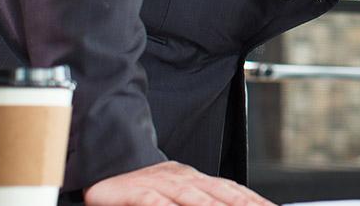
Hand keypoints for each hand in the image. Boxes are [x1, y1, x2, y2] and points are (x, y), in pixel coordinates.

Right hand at [84, 160, 273, 205]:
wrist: (106, 159)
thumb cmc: (143, 184)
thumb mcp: (177, 194)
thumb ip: (202, 200)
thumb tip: (226, 203)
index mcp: (196, 179)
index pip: (231, 190)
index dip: (252, 199)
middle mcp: (184, 179)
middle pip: (220, 193)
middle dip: (244, 204)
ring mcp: (161, 183)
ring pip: (192, 196)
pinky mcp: (135, 191)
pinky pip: (153, 201)